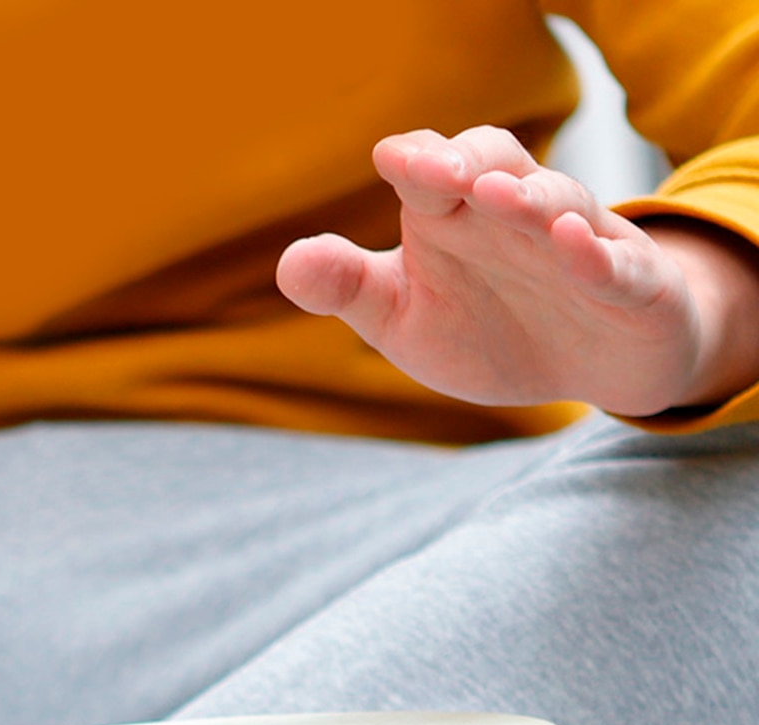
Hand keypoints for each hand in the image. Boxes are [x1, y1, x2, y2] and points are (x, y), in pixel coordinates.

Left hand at [276, 125, 758, 415]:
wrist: (589, 367)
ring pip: (560, 202)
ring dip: (532, 197)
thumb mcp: (403, 318)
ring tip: (504, 198)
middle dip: (472, 162)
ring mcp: (579, 243)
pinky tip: (574, 242)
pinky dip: (597, 252)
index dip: (415, 161)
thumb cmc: (486, 329)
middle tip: (444, 174)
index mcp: (455, 217)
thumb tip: (290, 263)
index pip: (432, 169)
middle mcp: (516, 216)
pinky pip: (618, 261)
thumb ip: (350, 289)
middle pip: (497, 162)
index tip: (389, 162)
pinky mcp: (630, 283)